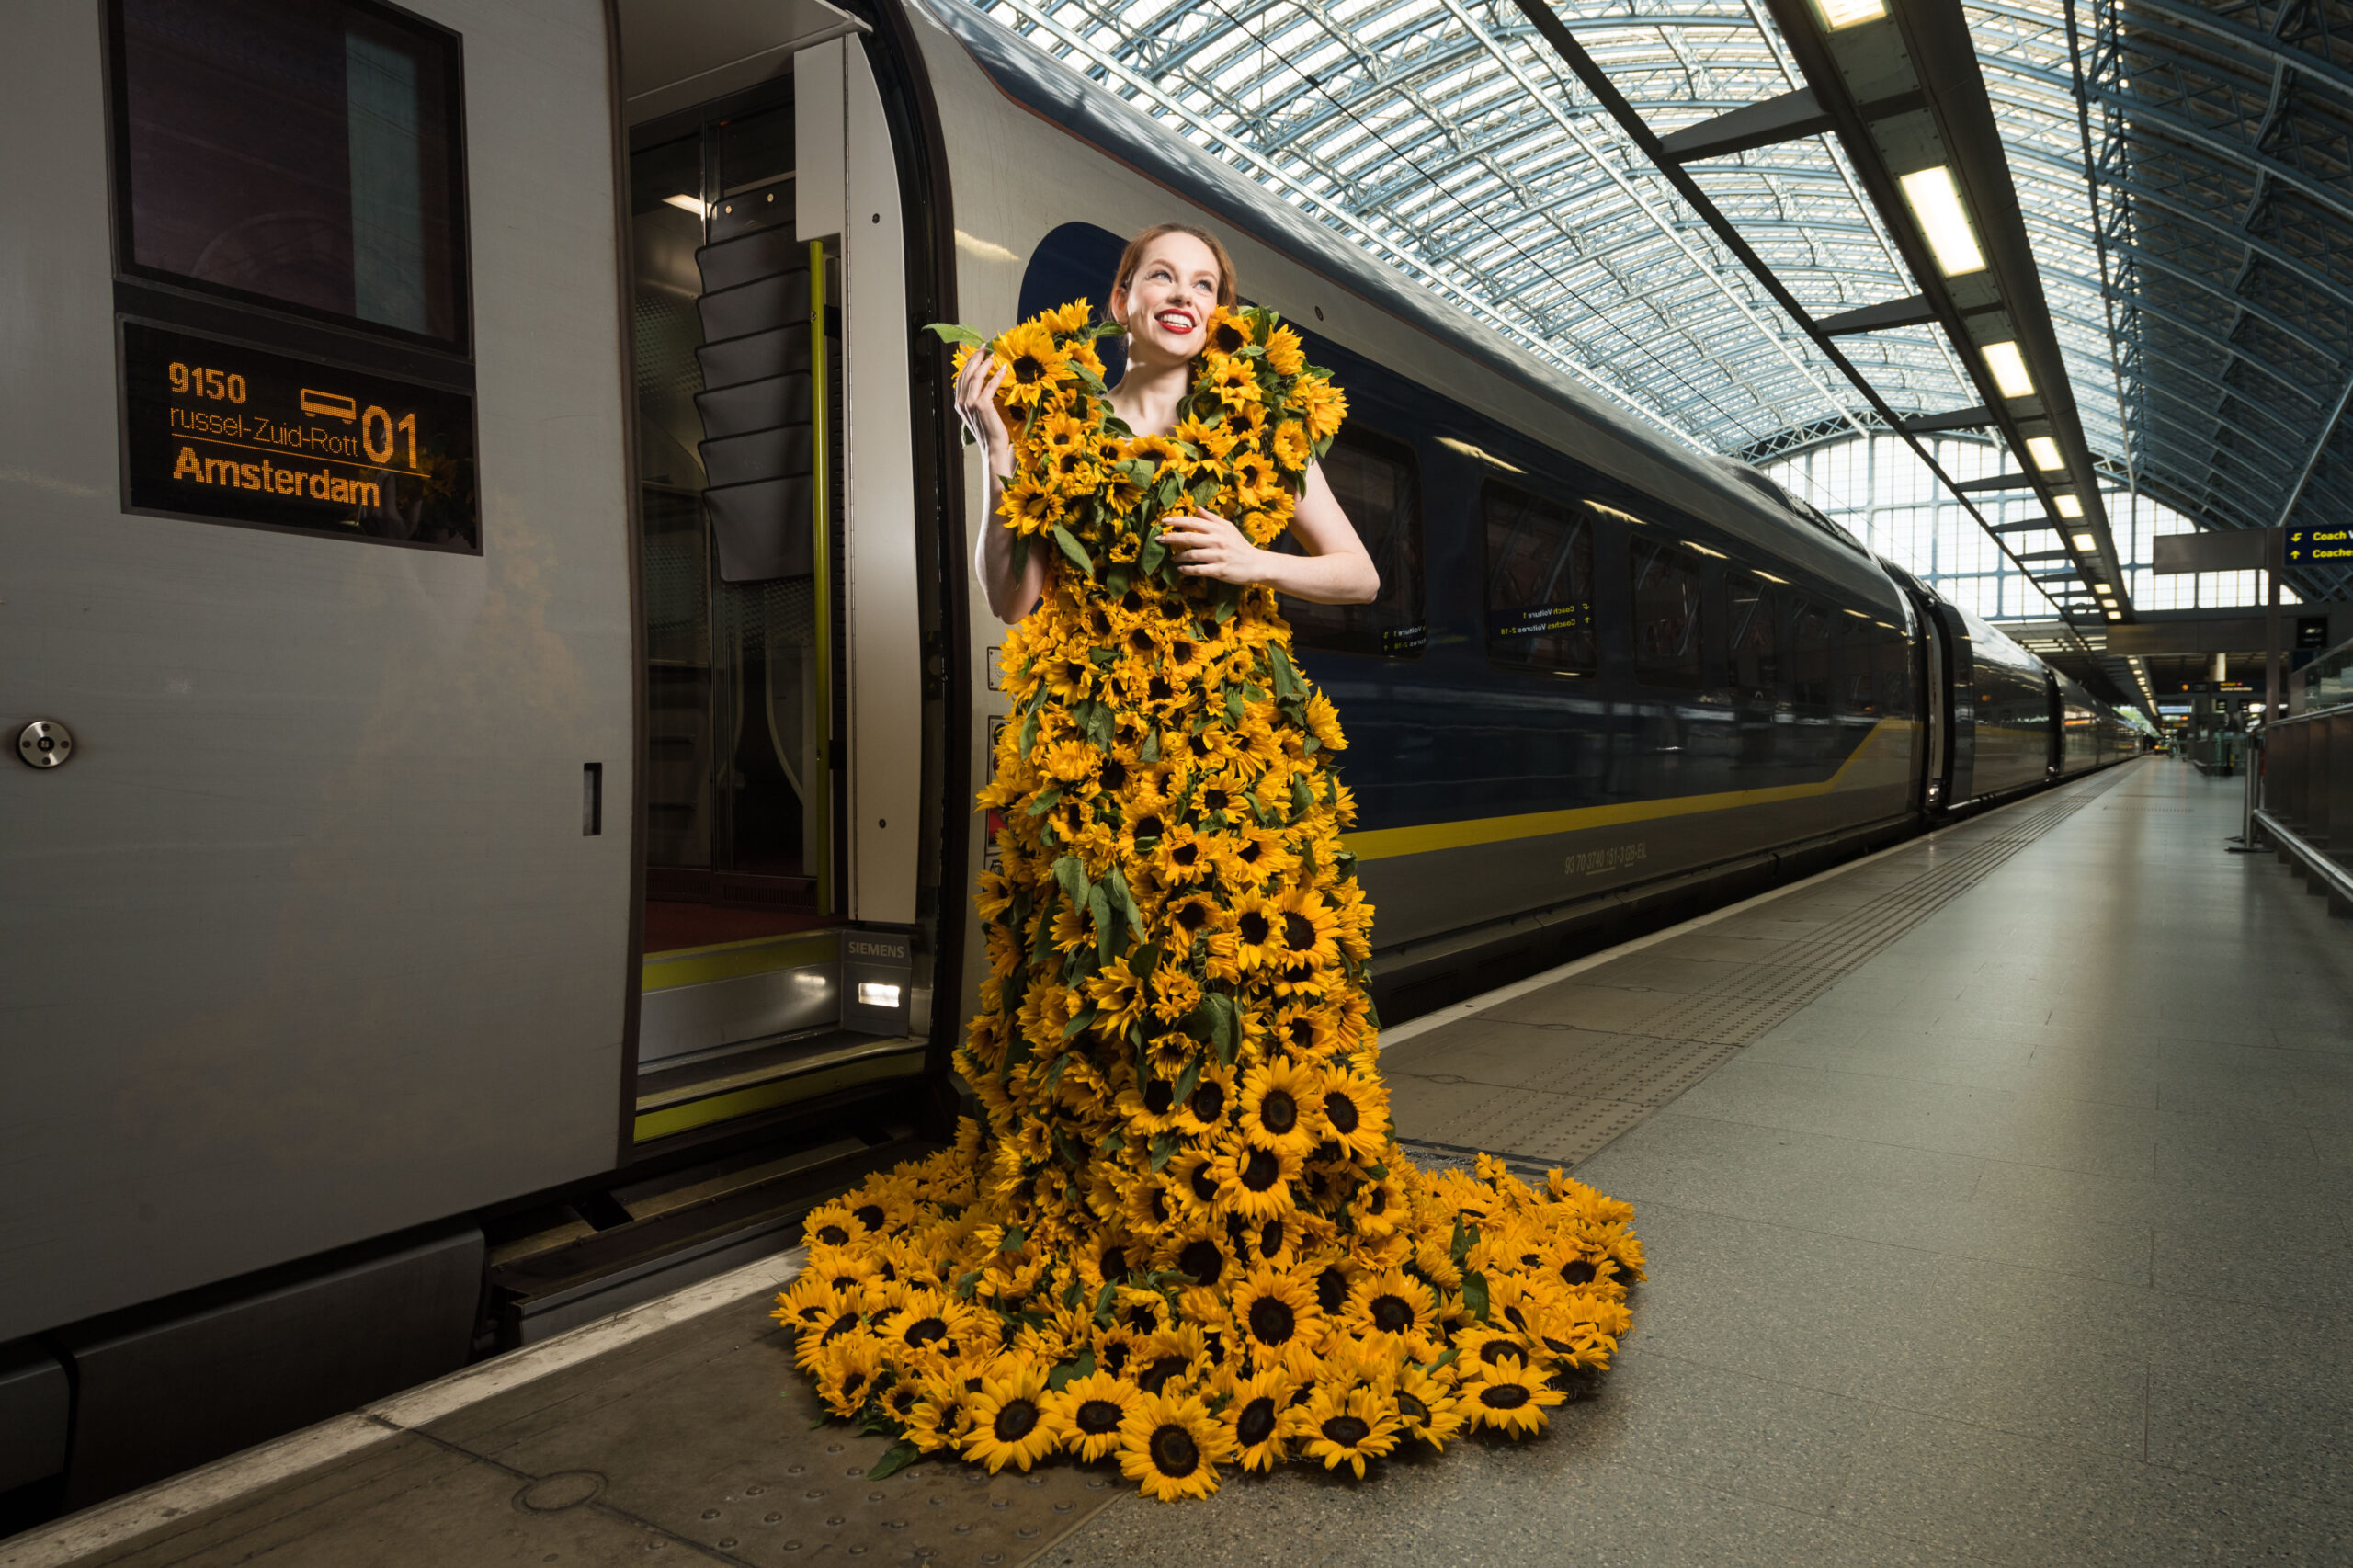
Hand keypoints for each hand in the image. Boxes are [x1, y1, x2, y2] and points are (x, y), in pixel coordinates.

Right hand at [954, 347, 1012, 472]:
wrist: (994, 449)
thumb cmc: (991, 432)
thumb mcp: (981, 414)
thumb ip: (979, 399)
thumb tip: (988, 383)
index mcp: (959, 404)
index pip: (961, 378)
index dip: (969, 363)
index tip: (978, 353)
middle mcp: (961, 403)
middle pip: (966, 373)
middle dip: (975, 358)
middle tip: (984, 347)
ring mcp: (970, 404)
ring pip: (975, 376)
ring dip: (985, 363)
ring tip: (993, 354)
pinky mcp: (981, 406)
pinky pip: (989, 385)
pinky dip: (997, 375)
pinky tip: (1004, 369)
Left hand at [1159, 510, 1263, 584]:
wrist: (1255, 564)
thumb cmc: (1239, 545)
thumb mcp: (1228, 528)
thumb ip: (1212, 518)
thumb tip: (1197, 508)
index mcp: (1218, 529)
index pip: (1194, 522)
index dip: (1177, 521)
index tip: (1163, 521)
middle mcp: (1217, 541)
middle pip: (1189, 537)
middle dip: (1171, 537)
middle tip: (1159, 539)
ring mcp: (1218, 556)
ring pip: (1192, 554)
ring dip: (1178, 556)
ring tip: (1172, 558)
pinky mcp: (1219, 570)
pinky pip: (1198, 569)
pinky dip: (1187, 569)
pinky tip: (1180, 568)